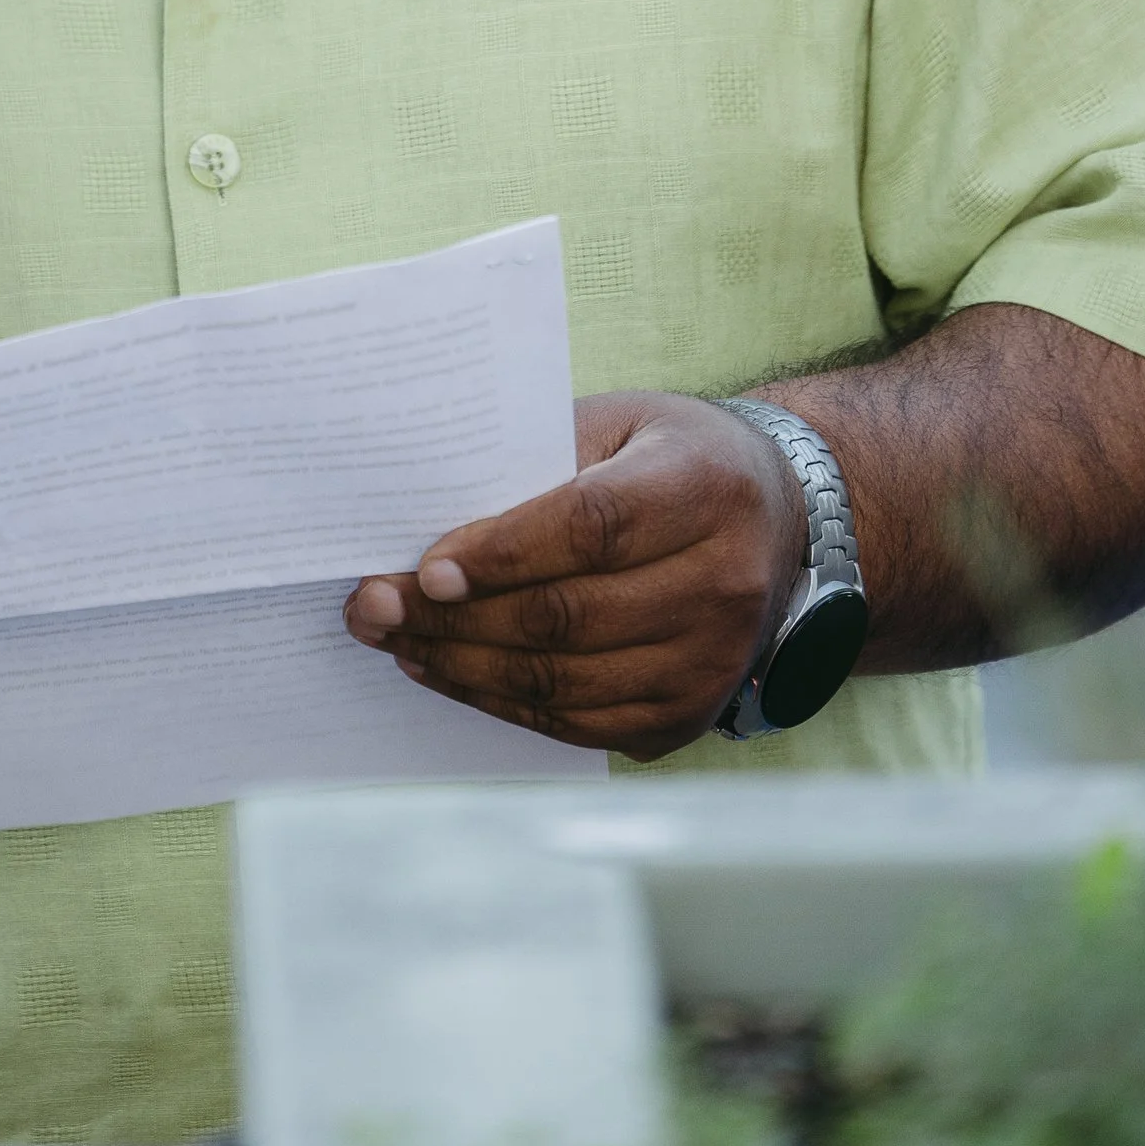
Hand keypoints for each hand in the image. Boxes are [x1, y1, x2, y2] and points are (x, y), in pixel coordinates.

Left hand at [342, 391, 808, 757]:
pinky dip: (502, 702)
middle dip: (452, 619)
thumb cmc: (669, 457)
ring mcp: (712, 662)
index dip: (502, 553)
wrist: (773, 520)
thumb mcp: (618, 424)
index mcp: (706, 489)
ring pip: (565, 680)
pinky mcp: (689, 715)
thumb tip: (425, 516)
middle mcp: (723, 583)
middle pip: (569, 615)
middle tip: (370, 606)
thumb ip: (537, 460)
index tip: (424, 568)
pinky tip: (448, 672)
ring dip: (462, 666)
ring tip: (393, 640)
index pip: (593, 528)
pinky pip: (578, 722)